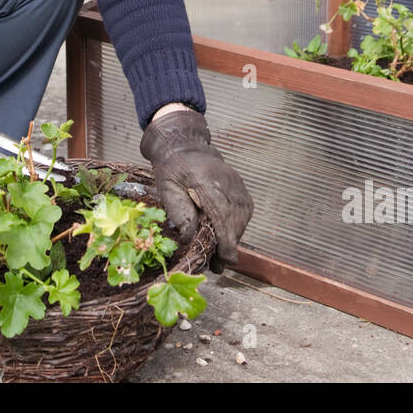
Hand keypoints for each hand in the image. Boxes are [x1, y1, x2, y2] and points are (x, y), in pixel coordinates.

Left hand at [139, 109, 252, 265]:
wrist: (186, 147)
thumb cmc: (173, 170)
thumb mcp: (166, 189)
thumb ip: (178, 211)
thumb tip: (189, 238)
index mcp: (207, 184)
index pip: (223, 216)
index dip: (226, 241)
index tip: (225, 260)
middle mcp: (228, 185)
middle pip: (235, 222)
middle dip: (228, 247)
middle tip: (217, 265)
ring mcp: (238, 186)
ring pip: (242, 220)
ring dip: (233, 238)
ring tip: (220, 252)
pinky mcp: (242, 189)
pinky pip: (245, 213)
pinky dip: (238, 227)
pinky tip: (227, 235)